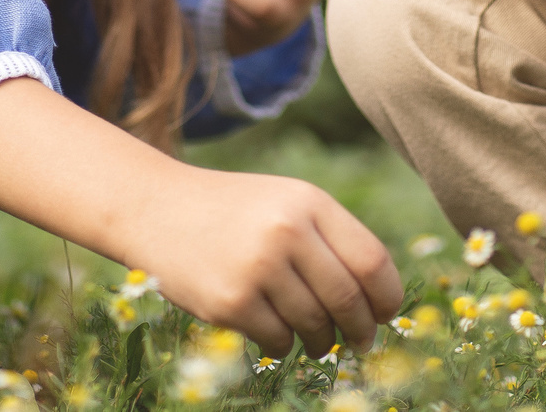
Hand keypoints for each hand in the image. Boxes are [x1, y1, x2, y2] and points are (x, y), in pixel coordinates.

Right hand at [0, 79, 400, 355]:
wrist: (157, 209)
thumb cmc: (235, 211)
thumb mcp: (286, 204)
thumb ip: (331, 239)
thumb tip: (380, 300)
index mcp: (309, 202)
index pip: (372, 260)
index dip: (388, 296)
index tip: (388, 314)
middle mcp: (286, 231)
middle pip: (348, 299)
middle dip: (362, 329)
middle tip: (363, 341)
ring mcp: (257, 268)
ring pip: (316, 325)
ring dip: (323, 340)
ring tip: (320, 339)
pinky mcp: (230, 302)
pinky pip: (279, 340)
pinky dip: (286, 344)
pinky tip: (279, 333)